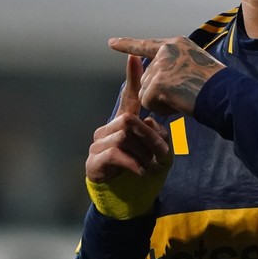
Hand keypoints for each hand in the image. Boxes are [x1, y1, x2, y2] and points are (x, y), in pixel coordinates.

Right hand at [83, 54, 171, 219]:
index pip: (129, 97)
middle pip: (130, 120)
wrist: (129, 201)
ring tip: (151, 167)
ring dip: (143, 153)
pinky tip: (140, 171)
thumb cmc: (143, 173)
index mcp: (125, 124)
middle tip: (163, 156)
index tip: (137, 57)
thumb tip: (152, 122)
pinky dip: (132, 163)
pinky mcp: (93, 161)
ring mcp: (98, 145)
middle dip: (151, 138)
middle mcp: (108, 130)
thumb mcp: (157, 151)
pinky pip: (115, 153)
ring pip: (124, 136)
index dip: (132, 77)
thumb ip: (157, 134)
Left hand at [109, 36, 224, 115]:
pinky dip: (162, 109)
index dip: (127, 44)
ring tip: (185, 98)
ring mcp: (161, 66)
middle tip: (185, 94)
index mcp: (176, 44)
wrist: (224, 94)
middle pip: (147, 78)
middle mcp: (166, 50)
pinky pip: (149, 103)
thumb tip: (159, 80)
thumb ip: (176, 66)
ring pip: (146, 92)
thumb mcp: (197, 65)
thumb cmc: (217, 86)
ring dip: (161, 102)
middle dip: (159, 92)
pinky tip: (179, 104)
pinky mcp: (157, 83)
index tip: (111, 43)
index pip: (147, 45)